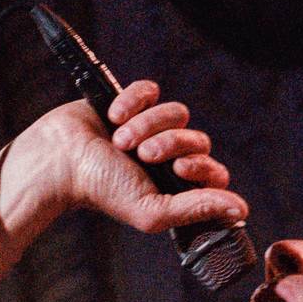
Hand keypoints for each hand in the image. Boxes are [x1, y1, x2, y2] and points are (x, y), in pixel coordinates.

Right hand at [13, 80, 248, 235]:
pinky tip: (114, 116)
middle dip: (170, 144)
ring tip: (121, 140)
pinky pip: (152, 91)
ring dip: (148, 125)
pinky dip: (134, 102)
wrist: (61, 160)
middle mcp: (168, 156)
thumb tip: (241, 210)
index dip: (202, 166)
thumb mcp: (153, 210)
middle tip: (143, 156)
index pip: (213, 170)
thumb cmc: (102, 190)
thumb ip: (197, 209)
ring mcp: (151, 128)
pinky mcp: (133, 102)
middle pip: (198, 138)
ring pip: (177, 113)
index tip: (179, 169)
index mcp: (176, 184)